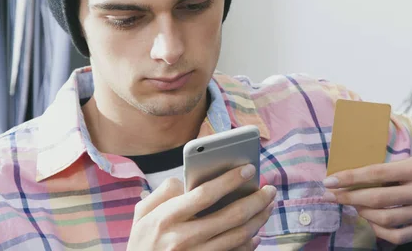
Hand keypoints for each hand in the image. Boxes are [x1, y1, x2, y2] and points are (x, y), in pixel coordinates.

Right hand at [127, 164, 275, 250]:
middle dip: (256, 200)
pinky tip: (256, 234)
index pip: (205, 194)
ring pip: (238, 236)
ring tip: (268, 207)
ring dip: (258, 220)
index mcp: (166, 218)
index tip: (249, 168)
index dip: (230, 180)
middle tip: (270, 189)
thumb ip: (162, 192)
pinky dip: (249, 244)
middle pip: (230, 216)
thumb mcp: (142, 214)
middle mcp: (182, 238)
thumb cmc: (143, 241)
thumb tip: (187, 180)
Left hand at [321, 153, 411, 244]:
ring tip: (353, 205)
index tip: (330, 180)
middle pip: (378, 198)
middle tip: (331, 195)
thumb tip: (355, 177)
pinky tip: (370, 220)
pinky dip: (379, 230)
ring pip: (386, 219)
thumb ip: (390, 169)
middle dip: (349, 197)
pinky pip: (398, 236)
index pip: (377, 173)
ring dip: (363, 212)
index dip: (350, 177)